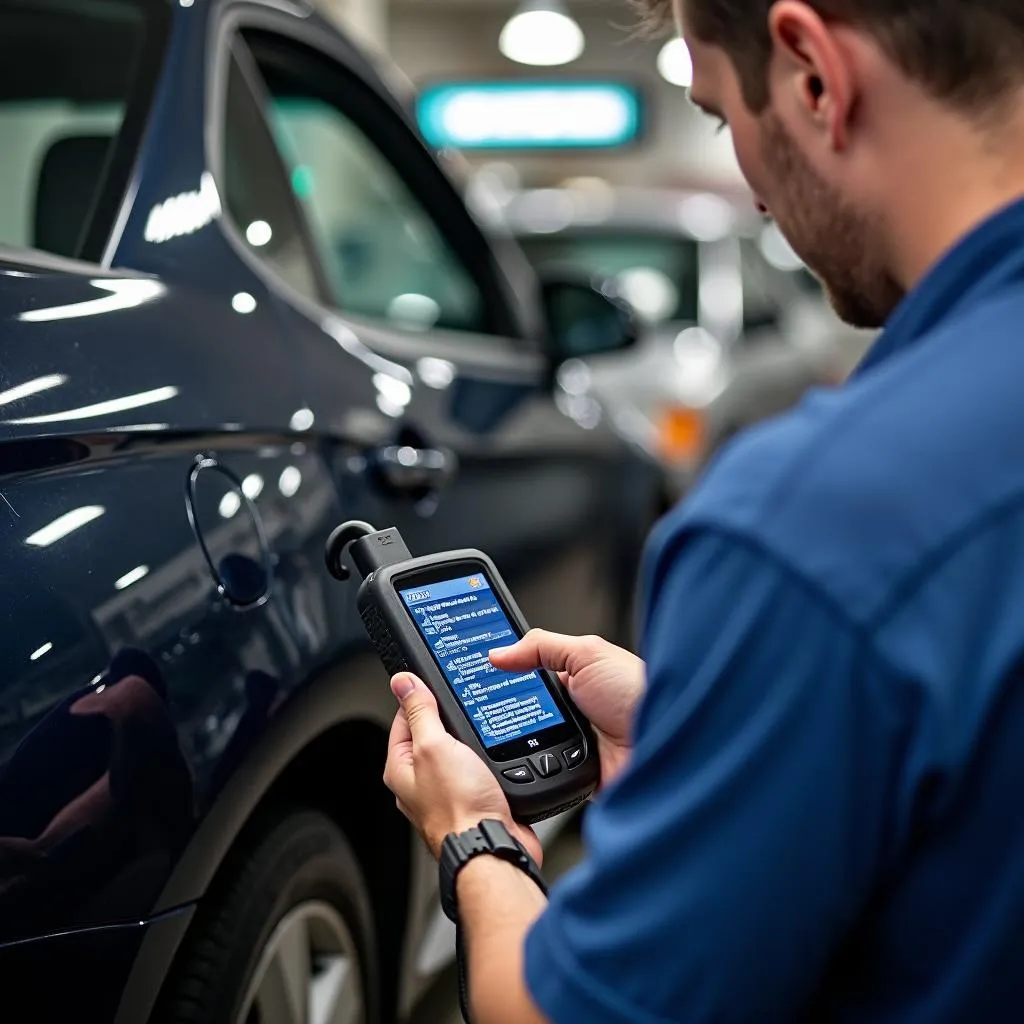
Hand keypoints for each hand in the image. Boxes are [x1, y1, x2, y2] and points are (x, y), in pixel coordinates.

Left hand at [383, 673, 541, 863]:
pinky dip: (489, 757)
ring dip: (473, 739)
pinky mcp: (474, 798)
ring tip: (485, 726)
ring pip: (458, 751)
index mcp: (401, 768)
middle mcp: (421, 782)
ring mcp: (448, 791)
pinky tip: (499, 751)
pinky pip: (479, 768)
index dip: (420, 696)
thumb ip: (420, 712)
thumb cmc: (459, 809)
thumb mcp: (434, 747)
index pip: (404, 718)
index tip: (436, 681)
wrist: (492, 846)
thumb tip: (403, 682)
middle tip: (467, 703)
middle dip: (450, 718)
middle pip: (432, 733)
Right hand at [490, 630, 644, 786]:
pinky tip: (530, 765)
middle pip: (522, 715)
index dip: (504, 679)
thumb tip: (499, 651)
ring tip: (501, 741)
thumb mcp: (588, 654)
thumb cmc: (639, 692)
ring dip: (519, 748)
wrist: (668, 743)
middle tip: (482, 713)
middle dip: (505, 716)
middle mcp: (572, 714)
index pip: (527, 678)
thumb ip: (542, 647)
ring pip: (527, 749)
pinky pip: (543, 777)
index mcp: (574, 681)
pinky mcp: (575, 777)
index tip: (475, 679)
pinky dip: (535, 773)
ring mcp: (573, 747)